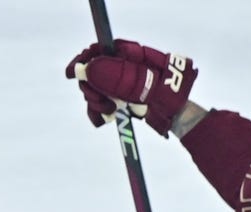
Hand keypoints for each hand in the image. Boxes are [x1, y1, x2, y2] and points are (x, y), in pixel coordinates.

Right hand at [64, 39, 196, 136]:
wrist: (177, 111)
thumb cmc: (166, 90)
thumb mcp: (141, 81)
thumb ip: (115, 74)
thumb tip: (89, 69)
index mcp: (125, 55)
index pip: (96, 52)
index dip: (83, 61)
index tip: (73, 74)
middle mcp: (118, 67)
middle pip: (90, 74)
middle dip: (92, 89)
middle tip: (105, 102)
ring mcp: (117, 84)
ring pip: (93, 92)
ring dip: (97, 103)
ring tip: (114, 111)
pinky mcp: (116, 100)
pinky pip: (97, 106)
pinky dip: (98, 114)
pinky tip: (108, 119)